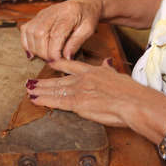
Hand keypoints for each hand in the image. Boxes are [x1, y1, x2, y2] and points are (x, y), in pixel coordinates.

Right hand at [20, 0, 101, 61]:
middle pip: (40, 33)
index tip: (56, 62)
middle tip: (50, 61)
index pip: (56, 34)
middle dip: (42, 52)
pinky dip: (26, 42)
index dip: (53, 51)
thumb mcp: (88, 30)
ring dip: (34, 48)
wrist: (84, 4)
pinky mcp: (37, 16)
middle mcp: (53, 11)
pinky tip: (32, 52)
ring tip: (43, 57)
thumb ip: (76, 43)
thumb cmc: (87, 17)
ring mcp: (43, 13)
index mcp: (68, 14)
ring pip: (30, 31)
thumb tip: (66, 58)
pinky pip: (25, 29)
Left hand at [26, 58, 143, 126]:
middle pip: (59, 79)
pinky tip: (35, 100)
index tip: (50, 63)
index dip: (59, 64)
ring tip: (29, 91)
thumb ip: (109, 71)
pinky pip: (57, 101)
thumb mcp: (119, 76)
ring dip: (40, 91)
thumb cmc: (133, 93)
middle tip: (31, 82)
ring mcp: (80, 90)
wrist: (135, 102)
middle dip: (44, 81)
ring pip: (55, 89)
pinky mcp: (78, 103)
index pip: (72, 66)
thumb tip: (107, 64)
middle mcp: (84, 79)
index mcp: (95, 71)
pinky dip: (44, 100)